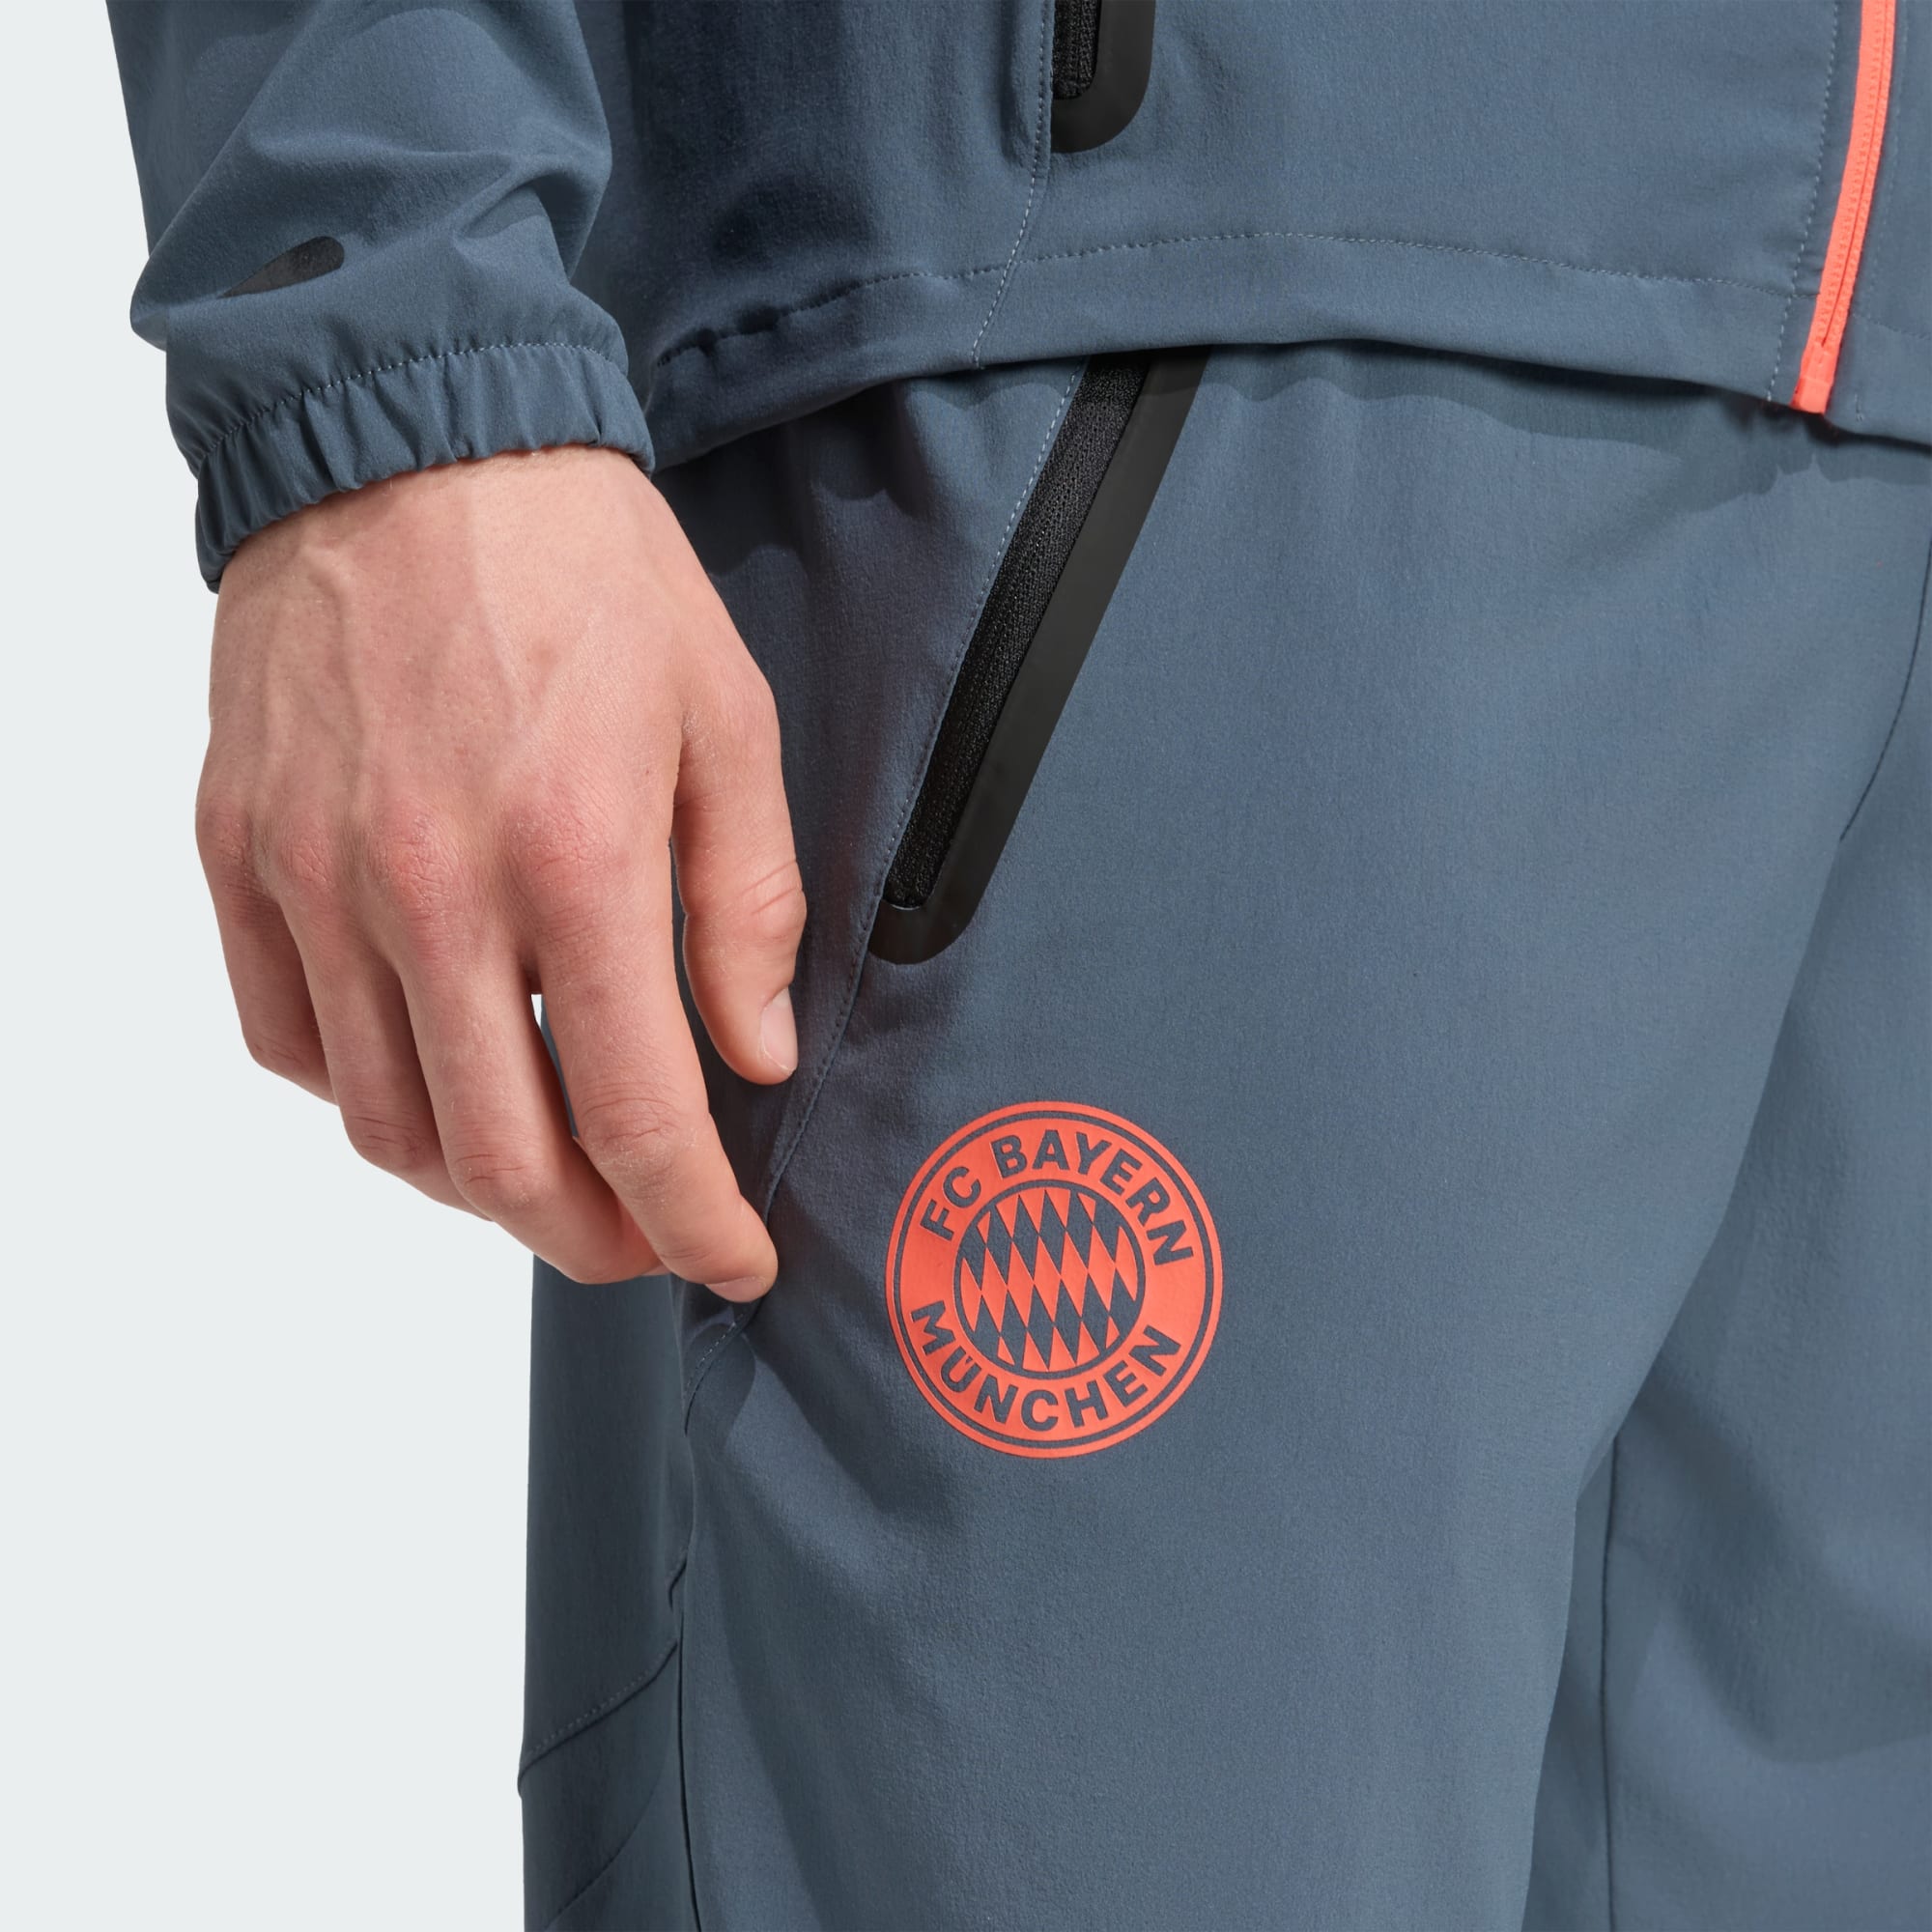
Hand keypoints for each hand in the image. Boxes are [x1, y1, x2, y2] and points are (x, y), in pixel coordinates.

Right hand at [199, 446, 801, 1293]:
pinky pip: (289, 1039)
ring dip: (478, 1186)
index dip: (696, 1224)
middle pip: (499, 1161)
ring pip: (383, 1125)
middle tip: (644, 1240)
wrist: (408, 442)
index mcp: (573, 855)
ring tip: (548, 1172)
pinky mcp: (240, 855)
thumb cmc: (583, 569)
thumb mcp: (727, 718)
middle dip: (589, 1240)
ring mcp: (316, 879)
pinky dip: (368, 1093)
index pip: (640, 1117)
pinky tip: (434, 1066)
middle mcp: (429, 890)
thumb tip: (754, 1057)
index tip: (732, 1260)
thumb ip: (748, 906)